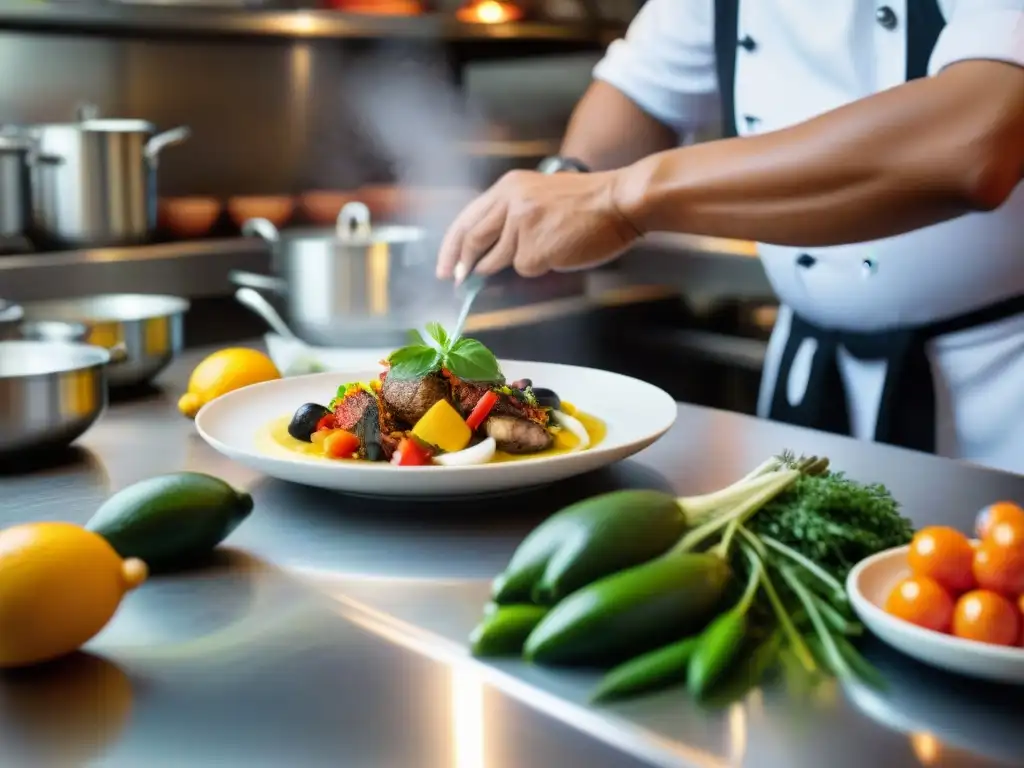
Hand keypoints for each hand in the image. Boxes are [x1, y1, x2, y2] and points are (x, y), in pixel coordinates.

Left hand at [435, 169, 641, 282]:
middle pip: (472, 239)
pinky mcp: (535, 248)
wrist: (618, 201)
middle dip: (461, 265)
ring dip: (514, 265)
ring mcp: (521, 225)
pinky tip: (561, 251)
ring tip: (545, 250)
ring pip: (498, 259)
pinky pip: (526, 269)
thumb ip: (510, 215)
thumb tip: (486, 252)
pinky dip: (540, 267)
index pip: (468, 218)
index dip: (452, 245)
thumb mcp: (539, 196)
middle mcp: (510, 201)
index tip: (445, 265)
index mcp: (509, 186)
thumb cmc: (586, 204)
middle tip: (457, 281)